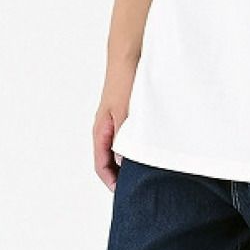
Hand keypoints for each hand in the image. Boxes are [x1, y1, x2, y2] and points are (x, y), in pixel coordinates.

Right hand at [94, 60, 135, 191]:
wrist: (128, 56)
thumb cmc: (124, 81)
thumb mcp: (124, 111)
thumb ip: (122, 137)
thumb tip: (121, 162)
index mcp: (100, 131)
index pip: (101, 165)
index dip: (111, 181)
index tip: (124, 193)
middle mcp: (106, 129)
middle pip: (109, 160)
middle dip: (121, 174)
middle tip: (137, 186)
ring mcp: (116, 122)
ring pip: (119, 149)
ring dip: (129, 160)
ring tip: (146, 171)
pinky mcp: (126, 114)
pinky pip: (127, 137)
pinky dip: (135, 147)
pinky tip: (149, 149)